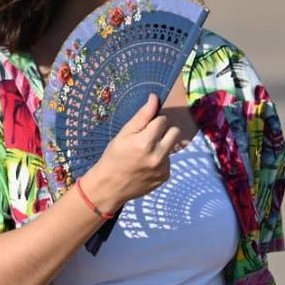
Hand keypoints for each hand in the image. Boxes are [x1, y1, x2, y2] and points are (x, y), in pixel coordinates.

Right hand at [80, 94, 179, 209]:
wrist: (109, 186)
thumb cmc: (114, 156)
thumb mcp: (124, 134)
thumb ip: (142, 116)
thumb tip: (155, 97)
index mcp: (145, 142)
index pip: (163, 120)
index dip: (154, 121)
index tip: (144, 128)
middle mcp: (158, 156)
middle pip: (175, 132)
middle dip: (164, 131)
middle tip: (149, 137)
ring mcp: (163, 168)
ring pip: (171, 147)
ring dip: (162, 146)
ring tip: (144, 154)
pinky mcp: (165, 176)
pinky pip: (168, 161)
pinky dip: (160, 160)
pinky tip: (146, 165)